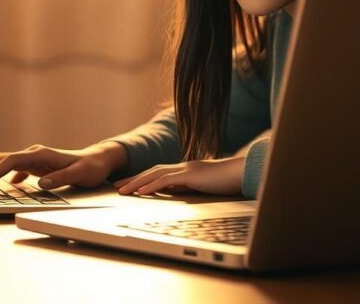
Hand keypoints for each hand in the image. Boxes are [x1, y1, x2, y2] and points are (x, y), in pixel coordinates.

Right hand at [0, 141, 128, 191]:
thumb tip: (41, 183)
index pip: (10, 161)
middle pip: (4, 161)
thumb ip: (61, 178)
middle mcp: (36, 153)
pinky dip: (6, 176)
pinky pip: (16, 169)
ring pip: (8, 164)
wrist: (99, 159)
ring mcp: (36, 158)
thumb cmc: (91, 168)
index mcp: (42, 154)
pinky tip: (5, 187)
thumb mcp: (80, 174)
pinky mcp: (38, 165)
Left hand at [114, 156, 244, 196]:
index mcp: (185, 170)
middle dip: (133, 179)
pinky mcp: (191, 175)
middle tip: (117, 187)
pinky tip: (142, 192)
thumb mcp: (203, 185)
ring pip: (155, 174)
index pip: (158, 173)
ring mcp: (186, 169)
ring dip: (137, 183)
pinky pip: (167, 180)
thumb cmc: (227, 181)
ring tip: (123, 191)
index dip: (142, 179)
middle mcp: (182, 167)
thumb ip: (188, 186)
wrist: (243, 173)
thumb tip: (173, 190)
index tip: (129, 186)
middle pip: (151, 171)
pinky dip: (152, 186)